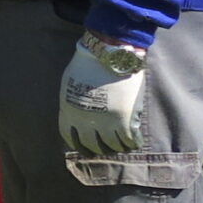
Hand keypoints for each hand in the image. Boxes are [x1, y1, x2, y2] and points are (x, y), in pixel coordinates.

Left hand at [60, 36, 149, 154]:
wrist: (109, 54)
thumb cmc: (88, 63)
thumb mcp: (69, 84)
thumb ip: (72, 102)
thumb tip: (77, 115)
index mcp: (68, 111)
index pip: (69, 137)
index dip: (78, 143)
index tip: (86, 145)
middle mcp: (85, 121)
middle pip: (91, 145)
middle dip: (98, 148)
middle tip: (106, 147)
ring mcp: (105, 122)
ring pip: (112, 146)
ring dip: (117, 147)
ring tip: (122, 145)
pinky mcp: (125, 119)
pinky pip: (129, 140)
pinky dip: (132, 143)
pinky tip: (134, 142)